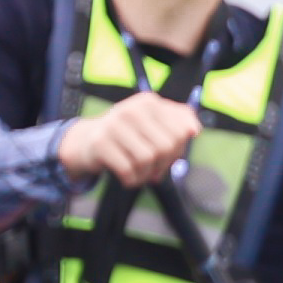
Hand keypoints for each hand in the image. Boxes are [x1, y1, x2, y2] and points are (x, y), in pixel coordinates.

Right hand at [56, 91, 198, 188]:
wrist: (87, 141)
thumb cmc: (128, 136)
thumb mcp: (154, 124)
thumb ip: (179, 124)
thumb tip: (194, 130)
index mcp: (149, 102)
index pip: (181, 131)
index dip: (179, 150)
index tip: (169, 157)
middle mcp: (132, 109)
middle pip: (166, 146)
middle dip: (164, 164)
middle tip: (155, 170)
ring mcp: (114, 125)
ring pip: (148, 159)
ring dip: (147, 174)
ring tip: (141, 173)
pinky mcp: (100, 143)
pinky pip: (128, 170)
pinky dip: (132, 180)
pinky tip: (129, 178)